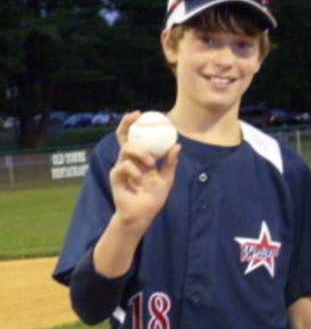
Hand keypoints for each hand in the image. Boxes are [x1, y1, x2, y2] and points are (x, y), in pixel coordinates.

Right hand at [109, 111, 180, 233]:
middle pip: (123, 137)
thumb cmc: (154, 198)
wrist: (143, 215)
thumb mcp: (167, 179)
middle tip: (136, 117)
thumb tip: (178, 145)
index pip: (136, 137)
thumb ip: (171, 163)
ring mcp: (121, 168)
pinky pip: (123, 167)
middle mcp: (129, 160)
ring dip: (140, 153)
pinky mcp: (115, 178)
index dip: (136, 124)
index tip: (142, 113)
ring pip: (126, 150)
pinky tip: (139, 179)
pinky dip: (133, 171)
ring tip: (151, 163)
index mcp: (140, 159)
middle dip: (126, 124)